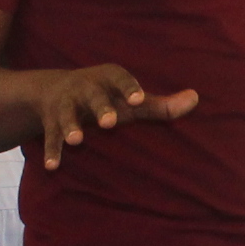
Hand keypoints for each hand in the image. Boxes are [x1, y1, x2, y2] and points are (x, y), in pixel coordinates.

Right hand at [21, 65, 196, 169]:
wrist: (54, 89)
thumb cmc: (107, 97)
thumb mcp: (130, 99)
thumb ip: (162, 104)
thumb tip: (195, 98)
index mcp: (107, 78)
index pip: (120, 78)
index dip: (129, 87)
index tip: (138, 99)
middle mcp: (85, 89)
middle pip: (93, 97)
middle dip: (100, 108)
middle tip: (109, 123)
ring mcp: (65, 105)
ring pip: (66, 115)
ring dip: (71, 127)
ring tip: (78, 141)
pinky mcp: (50, 122)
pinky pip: (50, 137)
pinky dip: (52, 151)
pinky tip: (53, 167)